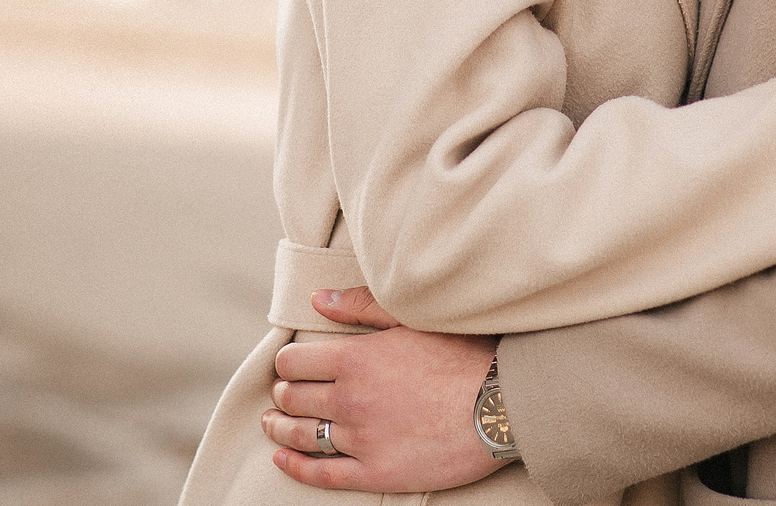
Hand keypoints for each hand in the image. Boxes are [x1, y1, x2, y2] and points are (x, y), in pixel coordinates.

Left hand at [262, 288, 506, 491]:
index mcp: (356, 358)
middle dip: (284, 394)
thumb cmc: (464, 355)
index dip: (287, 363)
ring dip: (280, 428)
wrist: (501, 405)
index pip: (294, 362)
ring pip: (301, 436)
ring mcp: (362, 439)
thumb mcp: (413, 318)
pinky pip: (323, 475)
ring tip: (273, 423)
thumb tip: (317, 299)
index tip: (291, 366)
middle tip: (285, 393)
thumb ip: (361, 306)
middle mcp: (350, 399)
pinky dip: (296, 468)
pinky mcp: (377, 472)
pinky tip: (283, 461)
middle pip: (293, 398)